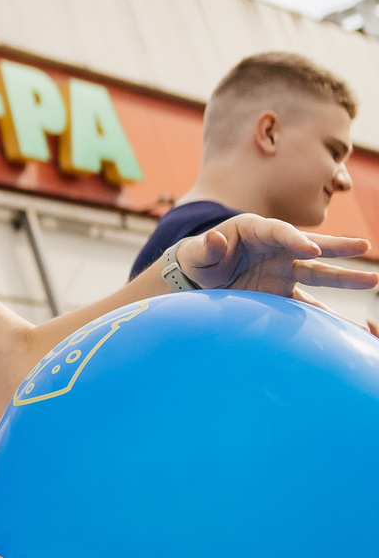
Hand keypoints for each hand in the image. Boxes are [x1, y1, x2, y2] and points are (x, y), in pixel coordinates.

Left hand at [178, 215, 378, 306]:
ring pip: (317, 274)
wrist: (201, 278)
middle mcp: (276, 249)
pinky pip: (309, 303)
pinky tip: (350, 326)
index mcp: (255, 230)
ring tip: (372, 281)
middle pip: (310, 247)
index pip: (279, 232)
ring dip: (344, 279)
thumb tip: (214, 239)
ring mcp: (283, 271)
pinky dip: (328, 315)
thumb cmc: (198, 258)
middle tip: (363, 246)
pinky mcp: (283, 293)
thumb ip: (205, 248)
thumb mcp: (195, 253)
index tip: (312, 249)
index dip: (295, 239)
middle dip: (336, 247)